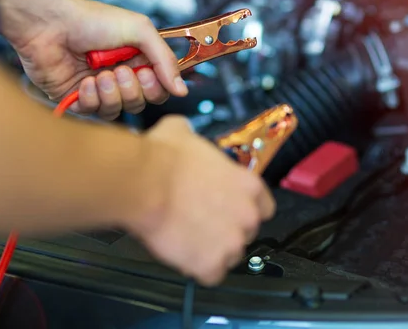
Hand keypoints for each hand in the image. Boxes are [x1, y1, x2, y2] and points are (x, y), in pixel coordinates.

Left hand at [9, 0, 187, 119]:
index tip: (148, 74)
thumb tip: (182, 90)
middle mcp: (120, 76)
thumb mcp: (140, 30)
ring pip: (118, 110)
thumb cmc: (92, 20)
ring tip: (100, 74)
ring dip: (112, 94)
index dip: (158, 87)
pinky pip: (93, 113)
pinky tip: (84, 81)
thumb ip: (165, 60)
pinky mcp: (77, 99)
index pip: (160, 88)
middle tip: (121, 71)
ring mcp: (99, 89)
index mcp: (138, 60)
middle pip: (141, 102)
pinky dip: (91, 98)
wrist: (48, 23)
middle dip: (133, 90)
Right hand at [130, 116, 275, 285]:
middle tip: (202, 222)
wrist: (144, 183)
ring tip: (190, 239)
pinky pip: (211, 275)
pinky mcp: (211, 264)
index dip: (244, 209)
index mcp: (249, 185)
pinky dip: (199, 269)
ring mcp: (231, 242)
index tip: (229, 209)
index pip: (264, 207)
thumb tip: (183, 132)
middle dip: (227, 230)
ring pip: (230, 255)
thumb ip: (194, 138)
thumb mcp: (182, 132)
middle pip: (246, 232)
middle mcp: (247, 216)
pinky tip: (185, 255)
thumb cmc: (163, 159)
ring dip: (214, 250)